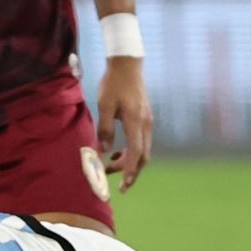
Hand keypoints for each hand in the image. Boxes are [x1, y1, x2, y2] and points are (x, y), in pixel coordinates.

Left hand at [96, 55, 151, 191]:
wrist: (127, 65)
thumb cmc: (114, 84)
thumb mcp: (104, 105)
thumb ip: (105, 129)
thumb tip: (103, 151)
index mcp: (136, 121)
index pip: (136, 152)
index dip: (130, 170)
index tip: (124, 185)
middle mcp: (146, 124)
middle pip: (143, 155)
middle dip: (130, 171)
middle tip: (112, 179)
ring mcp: (148, 122)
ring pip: (143, 150)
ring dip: (129, 161)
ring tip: (110, 166)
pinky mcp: (145, 119)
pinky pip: (142, 142)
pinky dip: (132, 151)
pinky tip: (117, 151)